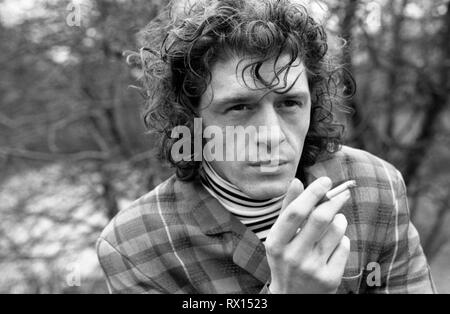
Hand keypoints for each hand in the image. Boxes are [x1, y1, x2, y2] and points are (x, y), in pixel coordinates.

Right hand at [265, 177, 349, 293]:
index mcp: (276, 243)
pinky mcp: (330, 279)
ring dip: (340, 219)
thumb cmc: (285, 257)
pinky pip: (345, 246)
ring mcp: (312, 269)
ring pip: (337, 230)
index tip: (325, 180)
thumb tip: (296, 181)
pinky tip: (334, 244)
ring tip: (335, 222)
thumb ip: (288, 208)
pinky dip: (342, 239)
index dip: (312, 193)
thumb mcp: (279, 236)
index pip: (295, 213)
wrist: (292, 296)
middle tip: (343, 192)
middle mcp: (293, 256)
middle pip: (320, 218)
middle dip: (335, 200)